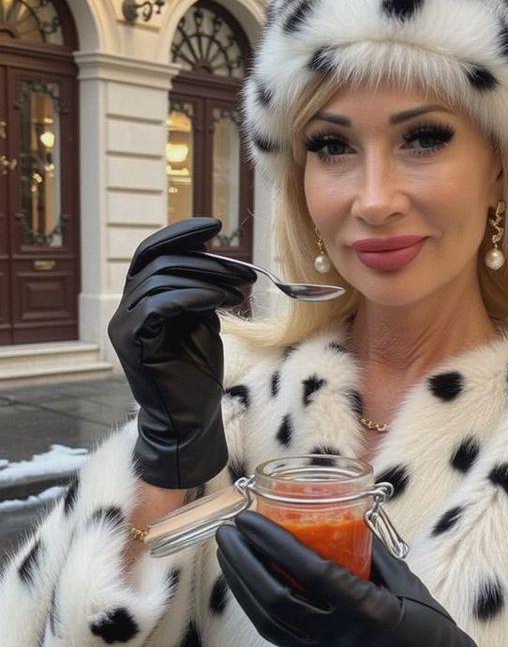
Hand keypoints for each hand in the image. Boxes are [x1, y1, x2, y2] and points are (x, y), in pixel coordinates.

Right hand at [108, 218, 254, 488]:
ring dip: (207, 278)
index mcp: (140, 301)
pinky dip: (193, 296)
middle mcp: (126, 310)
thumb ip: (198, 290)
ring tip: (240, 288)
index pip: (151, 253)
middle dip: (205, 261)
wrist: (188, 420)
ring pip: (161, 281)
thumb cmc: (196, 374)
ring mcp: (125, 326)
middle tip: (243, 271)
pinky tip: (222, 300)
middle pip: (159, 263)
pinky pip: (160, 305)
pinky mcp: (133, 342)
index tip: (213, 225)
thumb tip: (213, 255)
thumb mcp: (201, 321)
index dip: (179, 234)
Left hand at [215, 511, 507, 646]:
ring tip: (227, 553)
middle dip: (244, 563)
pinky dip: (256, 606)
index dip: (274, 543)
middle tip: (227, 532)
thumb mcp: (404, 582)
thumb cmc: (428, 628)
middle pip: (275, 598)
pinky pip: (278, 635)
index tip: (250, 520)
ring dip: (241, 584)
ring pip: (268, 621)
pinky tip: (245, 584)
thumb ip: (369, 552)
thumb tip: (341, 516)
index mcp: (366, 610)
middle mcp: (339, 637)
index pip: (308, 572)